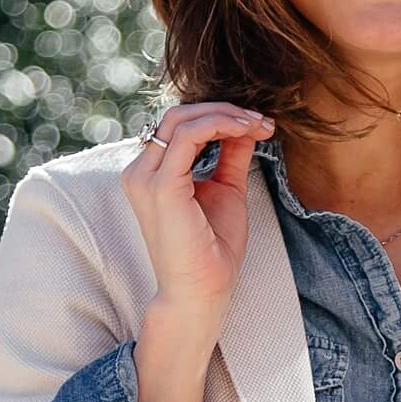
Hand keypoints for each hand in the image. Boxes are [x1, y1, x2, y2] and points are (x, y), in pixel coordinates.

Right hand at [122, 99, 275, 317]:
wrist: (202, 291)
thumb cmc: (212, 251)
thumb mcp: (227, 190)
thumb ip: (230, 155)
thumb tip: (245, 126)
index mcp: (151, 173)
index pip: (179, 126)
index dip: (219, 117)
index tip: (257, 124)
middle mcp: (140, 172)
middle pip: (178, 115)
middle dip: (223, 110)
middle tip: (260, 120)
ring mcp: (146, 177)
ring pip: (181, 119)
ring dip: (225, 115)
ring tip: (256, 124)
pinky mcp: (161, 185)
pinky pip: (189, 135)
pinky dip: (220, 125)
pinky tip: (245, 131)